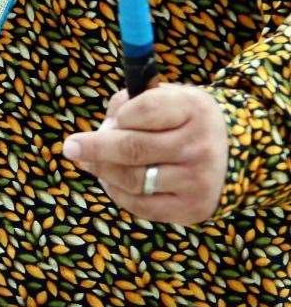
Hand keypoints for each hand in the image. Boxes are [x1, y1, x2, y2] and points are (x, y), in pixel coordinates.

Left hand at [61, 84, 228, 225]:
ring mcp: (198, 180)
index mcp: (194, 109)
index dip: (119, 115)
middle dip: (93, 147)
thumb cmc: (186, 121)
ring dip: (102, 170)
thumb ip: (132, 103)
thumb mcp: (169, 97)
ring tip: (89, 163)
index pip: (143, 110)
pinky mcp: (192, 209)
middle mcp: (199, 146)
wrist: (236, 155)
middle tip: (70, 147)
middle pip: (131, 148)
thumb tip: (102, 128)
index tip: (110, 120)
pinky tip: (109, 182)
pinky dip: (117, 193)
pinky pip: (141, 205)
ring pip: (131, 178)